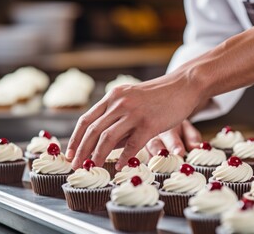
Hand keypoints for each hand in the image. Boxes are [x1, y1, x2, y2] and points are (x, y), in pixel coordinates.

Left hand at [66, 73, 202, 169]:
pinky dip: (123, 157)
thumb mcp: (132, 100)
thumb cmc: (158, 96)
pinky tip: (119, 166)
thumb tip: (103, 144)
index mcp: (113, 96)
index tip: (70, 153)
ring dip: (97, 156)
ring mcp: (134, 113)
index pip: (86, 119)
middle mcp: (119, 103)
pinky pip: (132, 144)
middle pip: (93, 130)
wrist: (183, 85)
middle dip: (82, 150)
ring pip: (108, 138)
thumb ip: (117, 119)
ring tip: (92, 168)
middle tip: (75, 165)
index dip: (76, 138)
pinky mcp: (149, 123)